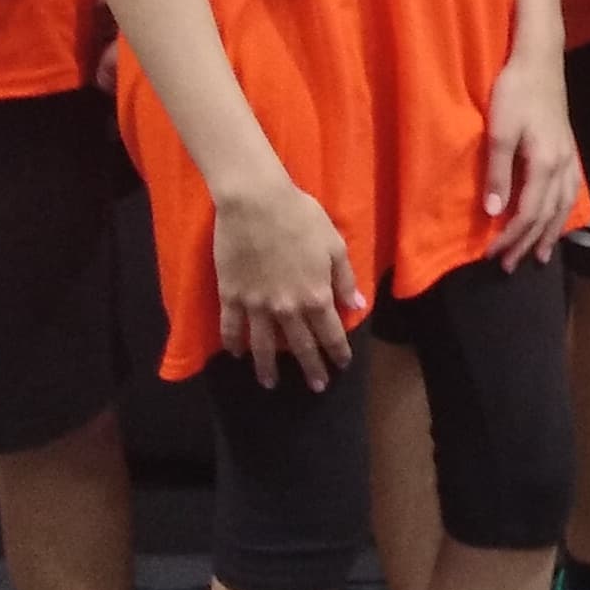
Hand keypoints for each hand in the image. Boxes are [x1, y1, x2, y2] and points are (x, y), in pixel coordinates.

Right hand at [212, 172, 368, 388]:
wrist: (256, 203)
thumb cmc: (301, 217)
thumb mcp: (334, 245)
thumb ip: (344, 279)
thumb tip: (357, 307)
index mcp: (316, 296)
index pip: (331, 333)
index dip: (337, 351)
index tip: (341, 365)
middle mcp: (287, 308)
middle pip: (300, 346)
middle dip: (310, 368)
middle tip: (316, 386)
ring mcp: (257, 305)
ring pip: (263, 346)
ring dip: (267, 368)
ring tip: (270, 384)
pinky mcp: (231, 296)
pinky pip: (232, 328)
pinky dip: (233, 344)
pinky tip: (236, 355)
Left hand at [481, 45, 585, 267]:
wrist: (539, 59)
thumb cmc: (514, 91)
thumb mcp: (499, 131)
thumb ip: (498, 173)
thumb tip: (495, 213)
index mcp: (544, 164)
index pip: (527, 213)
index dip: (509, 238)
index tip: (490, 255)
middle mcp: (562, 166)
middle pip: (546, 216)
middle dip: (526, 243)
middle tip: (508, 266)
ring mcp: (569, 157)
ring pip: (563, 206)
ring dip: (549, 233)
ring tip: (538, 255)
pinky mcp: (569, 148)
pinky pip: (571, 191)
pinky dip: (563, 211)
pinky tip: (558, 216)